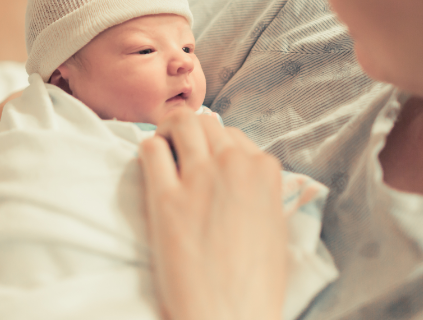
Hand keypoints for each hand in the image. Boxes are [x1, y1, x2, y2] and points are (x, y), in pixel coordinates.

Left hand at [140, 109, 286, 319]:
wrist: (231, 316)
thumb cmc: (256, 283)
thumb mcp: (275, 226)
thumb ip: (260, 191)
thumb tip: (242, 178)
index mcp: (265, 171)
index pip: (234, 135)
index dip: (216, 146)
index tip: (205, 159)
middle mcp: (234, 165)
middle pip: (205, 122)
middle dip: (190, 132)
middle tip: (178, 148)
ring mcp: (199, 178)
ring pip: (179, 122)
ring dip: (167, 131)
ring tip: (163, 150)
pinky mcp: (166, 197)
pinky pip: (150, 149)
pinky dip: (147, 150)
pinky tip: (149, 166)